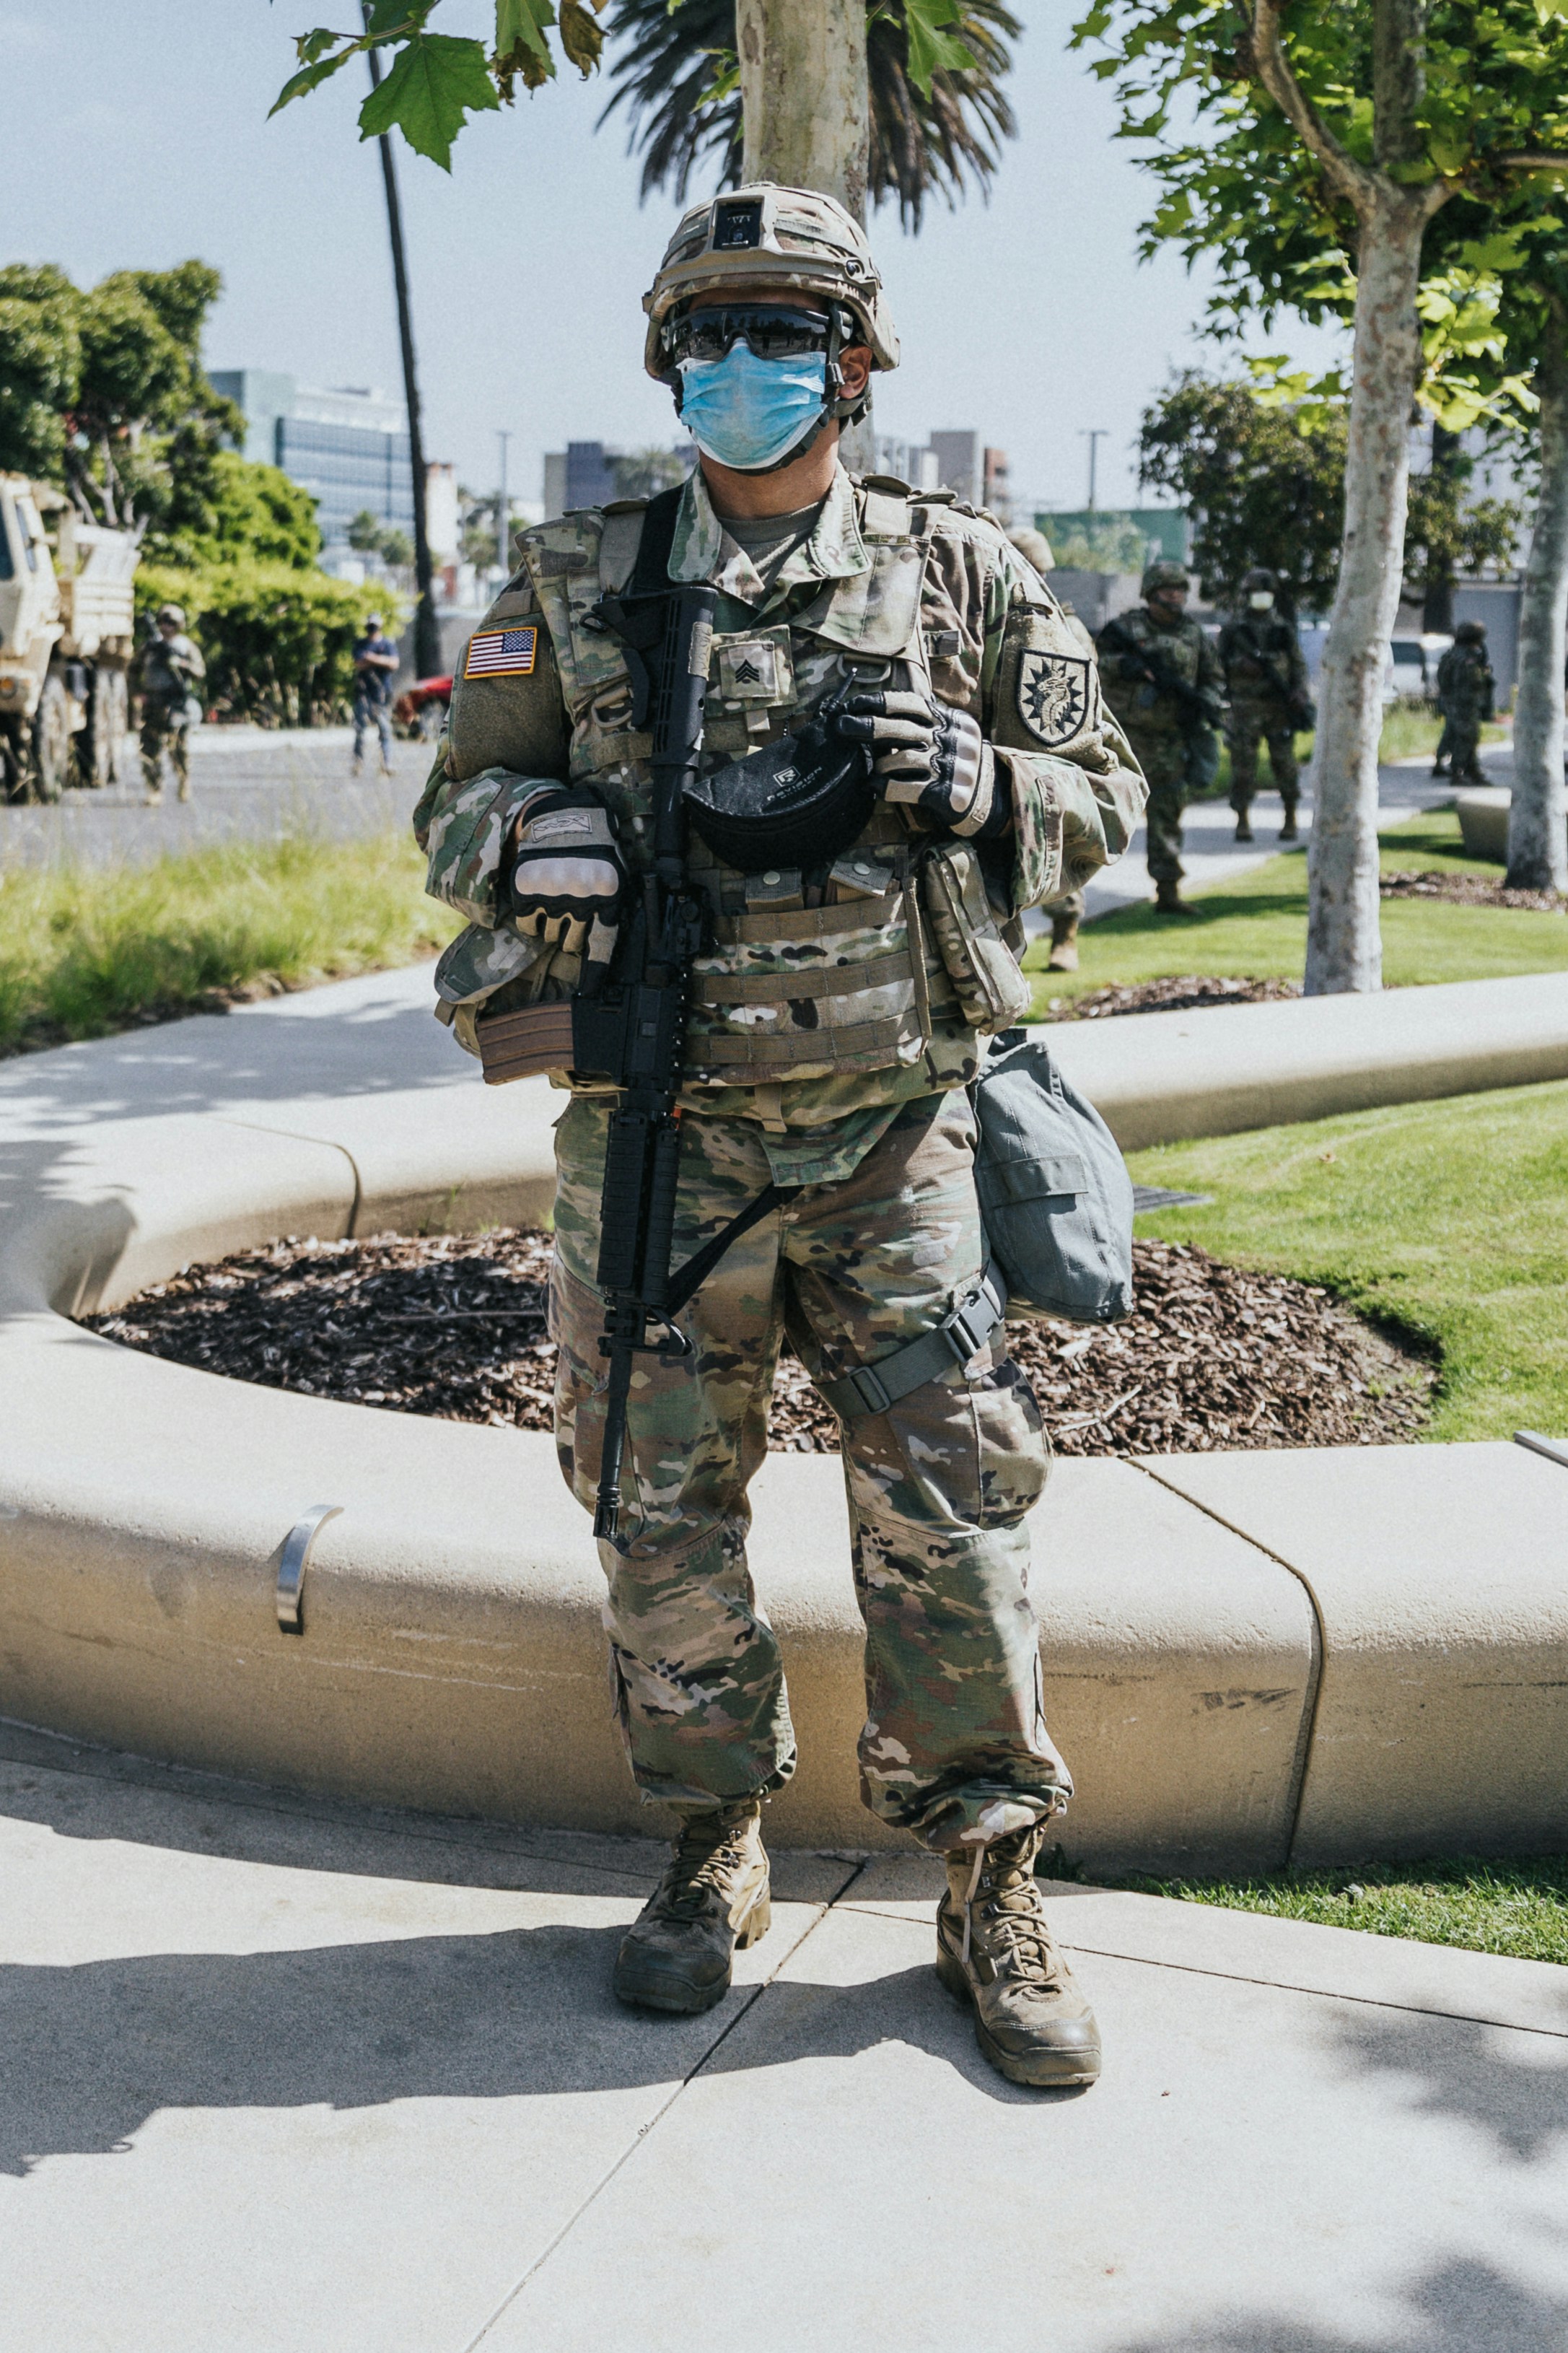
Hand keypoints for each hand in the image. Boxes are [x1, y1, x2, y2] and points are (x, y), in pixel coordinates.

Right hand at [508, 787, 627, 961]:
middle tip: (571, 912)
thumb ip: (610, 912)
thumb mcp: (615, 878)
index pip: (602, 945)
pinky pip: (528, 927)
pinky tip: (539, 899)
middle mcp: (581, 897)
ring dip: (552, 925)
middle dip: (572, 933)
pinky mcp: (527, 890)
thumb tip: (601, 955)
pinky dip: (532, 920)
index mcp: (608, 895)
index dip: (595, 972)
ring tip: (557, 899)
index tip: (589, 992)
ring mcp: (552, 894)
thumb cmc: (593, 851)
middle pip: (573, 943)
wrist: (561, 817)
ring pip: (549, 937)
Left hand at [832, 689, 1002, 835]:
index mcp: (950, 719)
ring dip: (880, 764)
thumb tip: (876, 711)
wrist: (989, 795)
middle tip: (843, 727)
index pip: (911, 703)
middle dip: (867, 726)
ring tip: (873, 770)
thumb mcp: (949, 732)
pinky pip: (905, 788)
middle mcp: (951, 739)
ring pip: (901, 759)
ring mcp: (950, 766)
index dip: (879, 702)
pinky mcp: (945, 792)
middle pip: (902, 728)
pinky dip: (884, 787)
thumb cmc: (956, 761)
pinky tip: (874, 787)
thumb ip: (923, 720)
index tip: (854, 704)